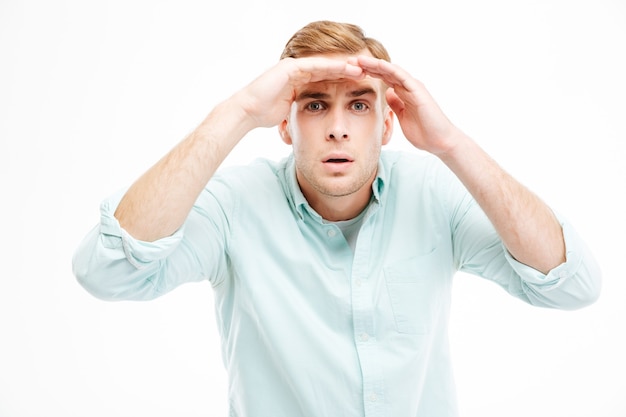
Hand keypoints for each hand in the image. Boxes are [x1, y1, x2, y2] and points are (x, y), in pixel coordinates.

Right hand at [234, 56, 365, 128]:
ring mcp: (294, 67)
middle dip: (347, 71)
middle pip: (328, 69)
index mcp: (298, 80)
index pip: (324, 78)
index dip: (342, 80)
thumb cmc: (264, 114)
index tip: (359, 84)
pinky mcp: (291, 67)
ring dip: (344, 66)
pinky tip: (347, 69)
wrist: (248, 111)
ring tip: (362, 69)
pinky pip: (316, 65)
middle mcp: (297, 70)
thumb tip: (310, 118)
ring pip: (325, 65)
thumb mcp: (289, 111)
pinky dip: (332, 67)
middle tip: (367, 72)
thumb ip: (300, 108)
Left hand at [355, 55, 462, 154]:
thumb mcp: (402, 117)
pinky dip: (389, 69)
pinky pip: (402, 76)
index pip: (383, 79)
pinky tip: (377, 65)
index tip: (350, 71)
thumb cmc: (424, 132)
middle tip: (348, 61)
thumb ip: (396, 104)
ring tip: (358, 59)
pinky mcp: (418, 90)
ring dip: (374, 64)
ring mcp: (413, 87)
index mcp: (403, 93)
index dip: (367, 73)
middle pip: (384, 72)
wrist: (440, 141)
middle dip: (366, 66)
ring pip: (391, 70)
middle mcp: (408, 87)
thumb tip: (388, 94)